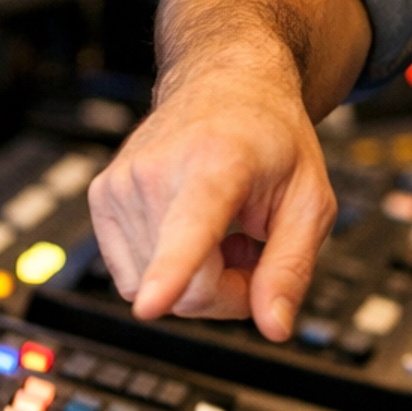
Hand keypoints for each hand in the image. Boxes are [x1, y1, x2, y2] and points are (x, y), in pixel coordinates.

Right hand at [88, 61, 336, 341]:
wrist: (226, 82)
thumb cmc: (272, 138)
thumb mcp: (311, 200)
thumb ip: (293, 267)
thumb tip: (274, 328)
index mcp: (217, 162)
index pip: (190, 228)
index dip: (171, 271)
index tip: (150, 304)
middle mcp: (156, 170)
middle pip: (186, 290)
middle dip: (229, 292)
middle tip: (255, 250)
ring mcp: (119, 184)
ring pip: (155, 292)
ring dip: (198, 280)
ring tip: (225, 230)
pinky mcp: (101, 198)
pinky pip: (131, 278)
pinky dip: (167, 271)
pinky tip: (193, 234)